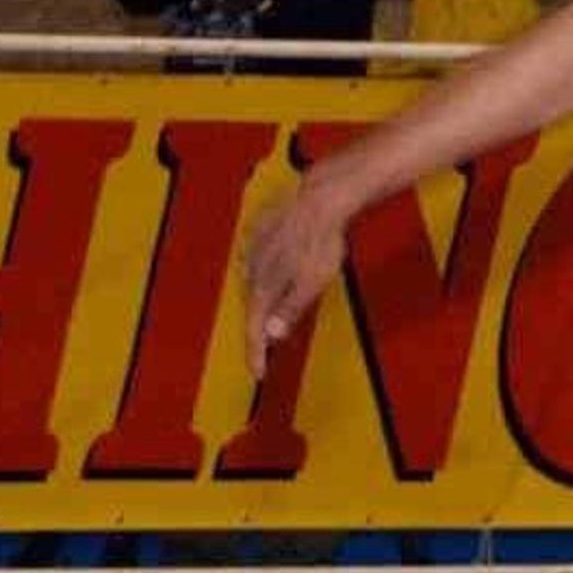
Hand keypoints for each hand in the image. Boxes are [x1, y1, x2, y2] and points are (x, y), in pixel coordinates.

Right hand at [241, 172, 349, 377]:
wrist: (319, 199)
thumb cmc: (321, 241)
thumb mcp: (313, 281)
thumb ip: (292, 307)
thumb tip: (272, 334)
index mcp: (264, 285)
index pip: (257, 329)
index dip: (256, 353)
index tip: (258, 373)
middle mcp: (252, 269)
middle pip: (253, 307)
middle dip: (257, 330)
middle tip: (264, 350)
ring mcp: (254, 249)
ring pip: (252, 283)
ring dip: (258, 302)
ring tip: (265, 318)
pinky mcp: (260, 230)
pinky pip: (254, 258)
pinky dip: (258, 273)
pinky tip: (262, 274)